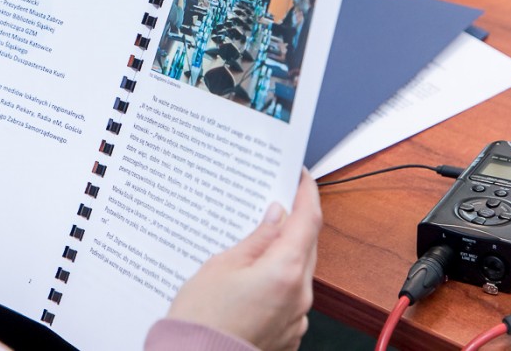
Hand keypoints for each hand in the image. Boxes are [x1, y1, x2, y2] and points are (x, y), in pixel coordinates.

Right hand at [166, 170, 321, 350]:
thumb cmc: (203, 319)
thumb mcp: (222, 265)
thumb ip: (256, 239)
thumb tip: (275, 216)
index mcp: (285, 272)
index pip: (308, 221)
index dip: (307, 193)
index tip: (301, 177)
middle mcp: (299, 296)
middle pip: (307, 246)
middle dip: (295, 222)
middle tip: (277, 201)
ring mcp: (296, 318)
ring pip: (300, 272)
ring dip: (286, 253)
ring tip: (258, 240)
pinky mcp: (287, 333)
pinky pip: (290, 296)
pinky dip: (279, 280)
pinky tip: (255, 276)